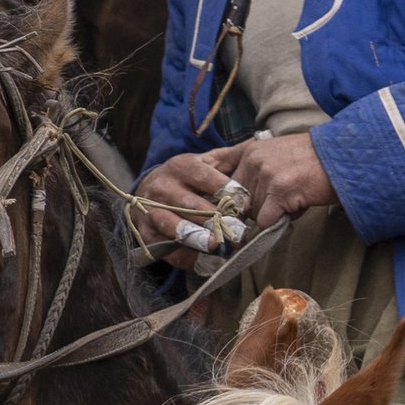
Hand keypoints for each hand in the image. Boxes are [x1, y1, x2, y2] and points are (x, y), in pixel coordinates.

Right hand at [131, 153, 242, 271]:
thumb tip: (259, 142)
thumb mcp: (204, 162)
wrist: (146, 192)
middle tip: (239, 231)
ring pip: (174, 226)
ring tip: (216, 245)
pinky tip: (203, 262)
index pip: (207, 178)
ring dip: (197, 238)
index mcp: (182, 167)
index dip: (228, 192)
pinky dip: (185, 258)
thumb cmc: (185, 178)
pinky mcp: (146, 233)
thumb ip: (230, 157)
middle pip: (192, 205)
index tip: (245, 205)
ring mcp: (151, 211)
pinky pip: (166, 248)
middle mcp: (163, 187)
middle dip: (217, 220)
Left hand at [203, 132, 334, 226]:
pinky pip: (266, 220)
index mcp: (250, 151)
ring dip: (274, 213)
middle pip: (240, 201)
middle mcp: (254, 161)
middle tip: (283, 199)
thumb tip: (238, 199)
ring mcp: (265, 176)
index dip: (236, 199)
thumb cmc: (315, 159)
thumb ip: (256, 170)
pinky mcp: (279, 193)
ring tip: (296, 198)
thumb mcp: (278, 153)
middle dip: (259, 207)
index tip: (241, 207)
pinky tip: (297, 208)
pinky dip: (280, 222)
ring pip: (254, 212)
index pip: (224, 183)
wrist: (344, 157)